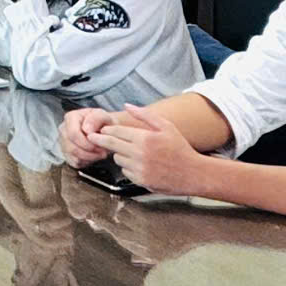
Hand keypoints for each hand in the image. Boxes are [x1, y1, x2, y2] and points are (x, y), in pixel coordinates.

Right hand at [58, 107, 112, 166]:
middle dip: (89, 152)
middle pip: (72, 147)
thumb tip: (86, 129)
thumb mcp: (104, 115)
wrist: (103, 128)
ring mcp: (64, 142)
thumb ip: (96, 118)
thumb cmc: (102, 122)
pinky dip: (87, 161)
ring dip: (90, 157)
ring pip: (73, 156)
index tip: (100, 144)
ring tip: (101, 153)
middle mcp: (64, 130)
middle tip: (103, 152)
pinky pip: (75, 162)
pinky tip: (94, 155)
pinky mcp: (67, 153)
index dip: (86, 142)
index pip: (73, 134)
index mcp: (70, 118)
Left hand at [92, 104, 214, 195]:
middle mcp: (140, 154)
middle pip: (110, 144)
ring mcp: (139, 168)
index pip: (116, 131)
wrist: (193, 173)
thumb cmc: (180, 149)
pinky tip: (139, 163)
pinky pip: (125, 171)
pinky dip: (128, 167)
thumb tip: (127, 105)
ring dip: (119, 154)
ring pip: (117, 158)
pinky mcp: (140, 180)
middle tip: (92, 137)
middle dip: (100, 140)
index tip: (101, 129)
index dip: (106, 129)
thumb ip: (145, 115)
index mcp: (145, 138)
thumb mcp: (167, 126)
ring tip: (131, 151)